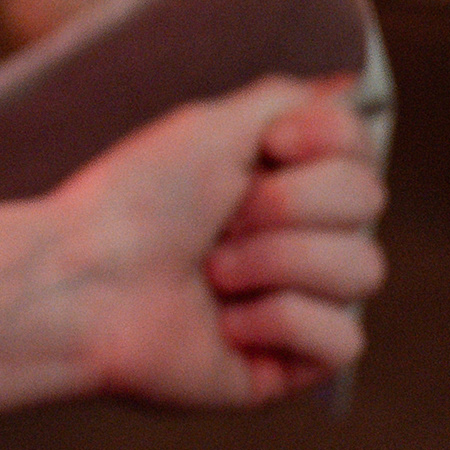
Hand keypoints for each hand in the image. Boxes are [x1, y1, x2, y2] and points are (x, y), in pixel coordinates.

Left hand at [46, 76, 387, 409]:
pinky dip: (278, 321)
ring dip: (274, 262)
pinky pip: (343, 338)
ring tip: (212, 273)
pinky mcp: (292, 363)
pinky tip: (226, 323)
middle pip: (369, 202)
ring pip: (362, 268)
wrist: (81, 280)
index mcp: (282, 178)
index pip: (362, 149)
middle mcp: (300, 235)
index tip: (269, 146)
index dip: (327, 141)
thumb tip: (352, 87)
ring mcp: (300, 299)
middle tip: (220, 219)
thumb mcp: (210, 125)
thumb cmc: (134, 199)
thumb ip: (289, 101)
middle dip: (286, 203)